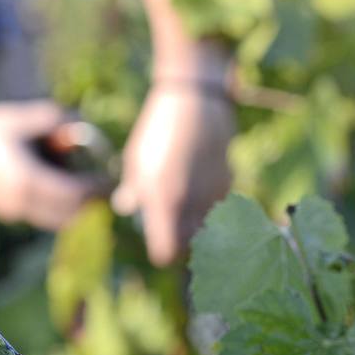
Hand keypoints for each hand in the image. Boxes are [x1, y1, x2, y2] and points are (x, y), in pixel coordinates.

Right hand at [0, 100, 99, 230]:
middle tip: (97, 183)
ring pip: (54, 221)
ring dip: (70, 208)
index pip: (75, 195)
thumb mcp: (17, 118)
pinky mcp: (4, 212)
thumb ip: (51, 119)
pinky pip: (39, 216)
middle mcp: (22, 203)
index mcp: (28, 181)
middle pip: (69, 215)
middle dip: (87, 202)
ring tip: (76, 184)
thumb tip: (79, 123)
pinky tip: (51, 183)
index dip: (95, 187)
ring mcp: (12, 212)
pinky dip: (53, 207)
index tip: (107, 176)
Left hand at [112, 86, 233, 264]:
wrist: (193, 102)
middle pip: (188, 245)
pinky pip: (219, 208)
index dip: (161, 252)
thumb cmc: (156, 131)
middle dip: (179, 241)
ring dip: (196, 225)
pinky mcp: (229, 182)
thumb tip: (125, 208)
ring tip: (183, 206)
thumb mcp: (136, 160)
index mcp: (164, 202)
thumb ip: (133, 190)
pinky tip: (198, 187)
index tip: (157, 243)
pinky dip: (209, 207)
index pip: (166, 252)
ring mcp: (213, 194)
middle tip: (169, 228)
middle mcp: (191, 204)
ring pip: (206, 228)